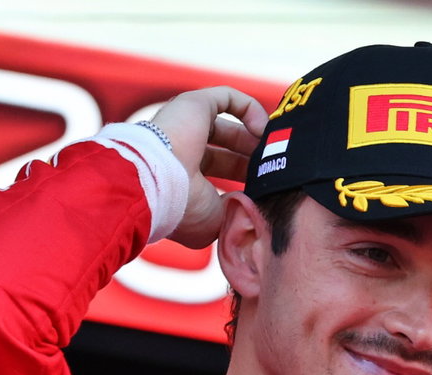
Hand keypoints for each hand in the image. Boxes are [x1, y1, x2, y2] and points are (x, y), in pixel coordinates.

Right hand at [150, 86, 267, 247]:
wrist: (156, 183)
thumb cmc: (182, 208)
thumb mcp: (214, 220)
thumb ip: (234, 208)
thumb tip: (251, 202)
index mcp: (181, 179)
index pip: (217, 175)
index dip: (244, 180)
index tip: (266, 188)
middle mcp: (181, 150)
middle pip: (225, 152)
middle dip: (252, 161)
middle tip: (275, 169)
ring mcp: (185, 126)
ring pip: (227, 126)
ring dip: (254, 138)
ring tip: (275, 151)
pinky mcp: (194, 104)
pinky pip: (227, 98)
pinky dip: (250, 109)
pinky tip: (263, 129)